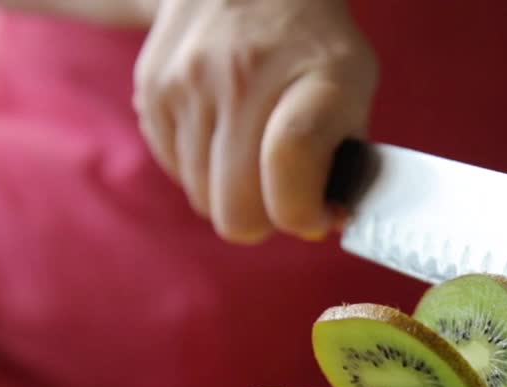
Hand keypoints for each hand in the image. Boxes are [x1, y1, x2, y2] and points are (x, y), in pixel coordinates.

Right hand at [132, 0, 376, 242]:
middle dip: (264, 219)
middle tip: (280, 195)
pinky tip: (222, 131)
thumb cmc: (311, 44)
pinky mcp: (152, 89)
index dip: (302, 211)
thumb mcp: (354, 83)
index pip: (291, 161)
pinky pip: (175, 171)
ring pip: (202, 198)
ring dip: (231, 193)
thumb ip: (346, 158)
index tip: (316, 214)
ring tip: (252, 152)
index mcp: (315, 74)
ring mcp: (189, 81)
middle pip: (236, 206)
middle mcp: (245, 74)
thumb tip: (319, 223)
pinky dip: (201, 169)